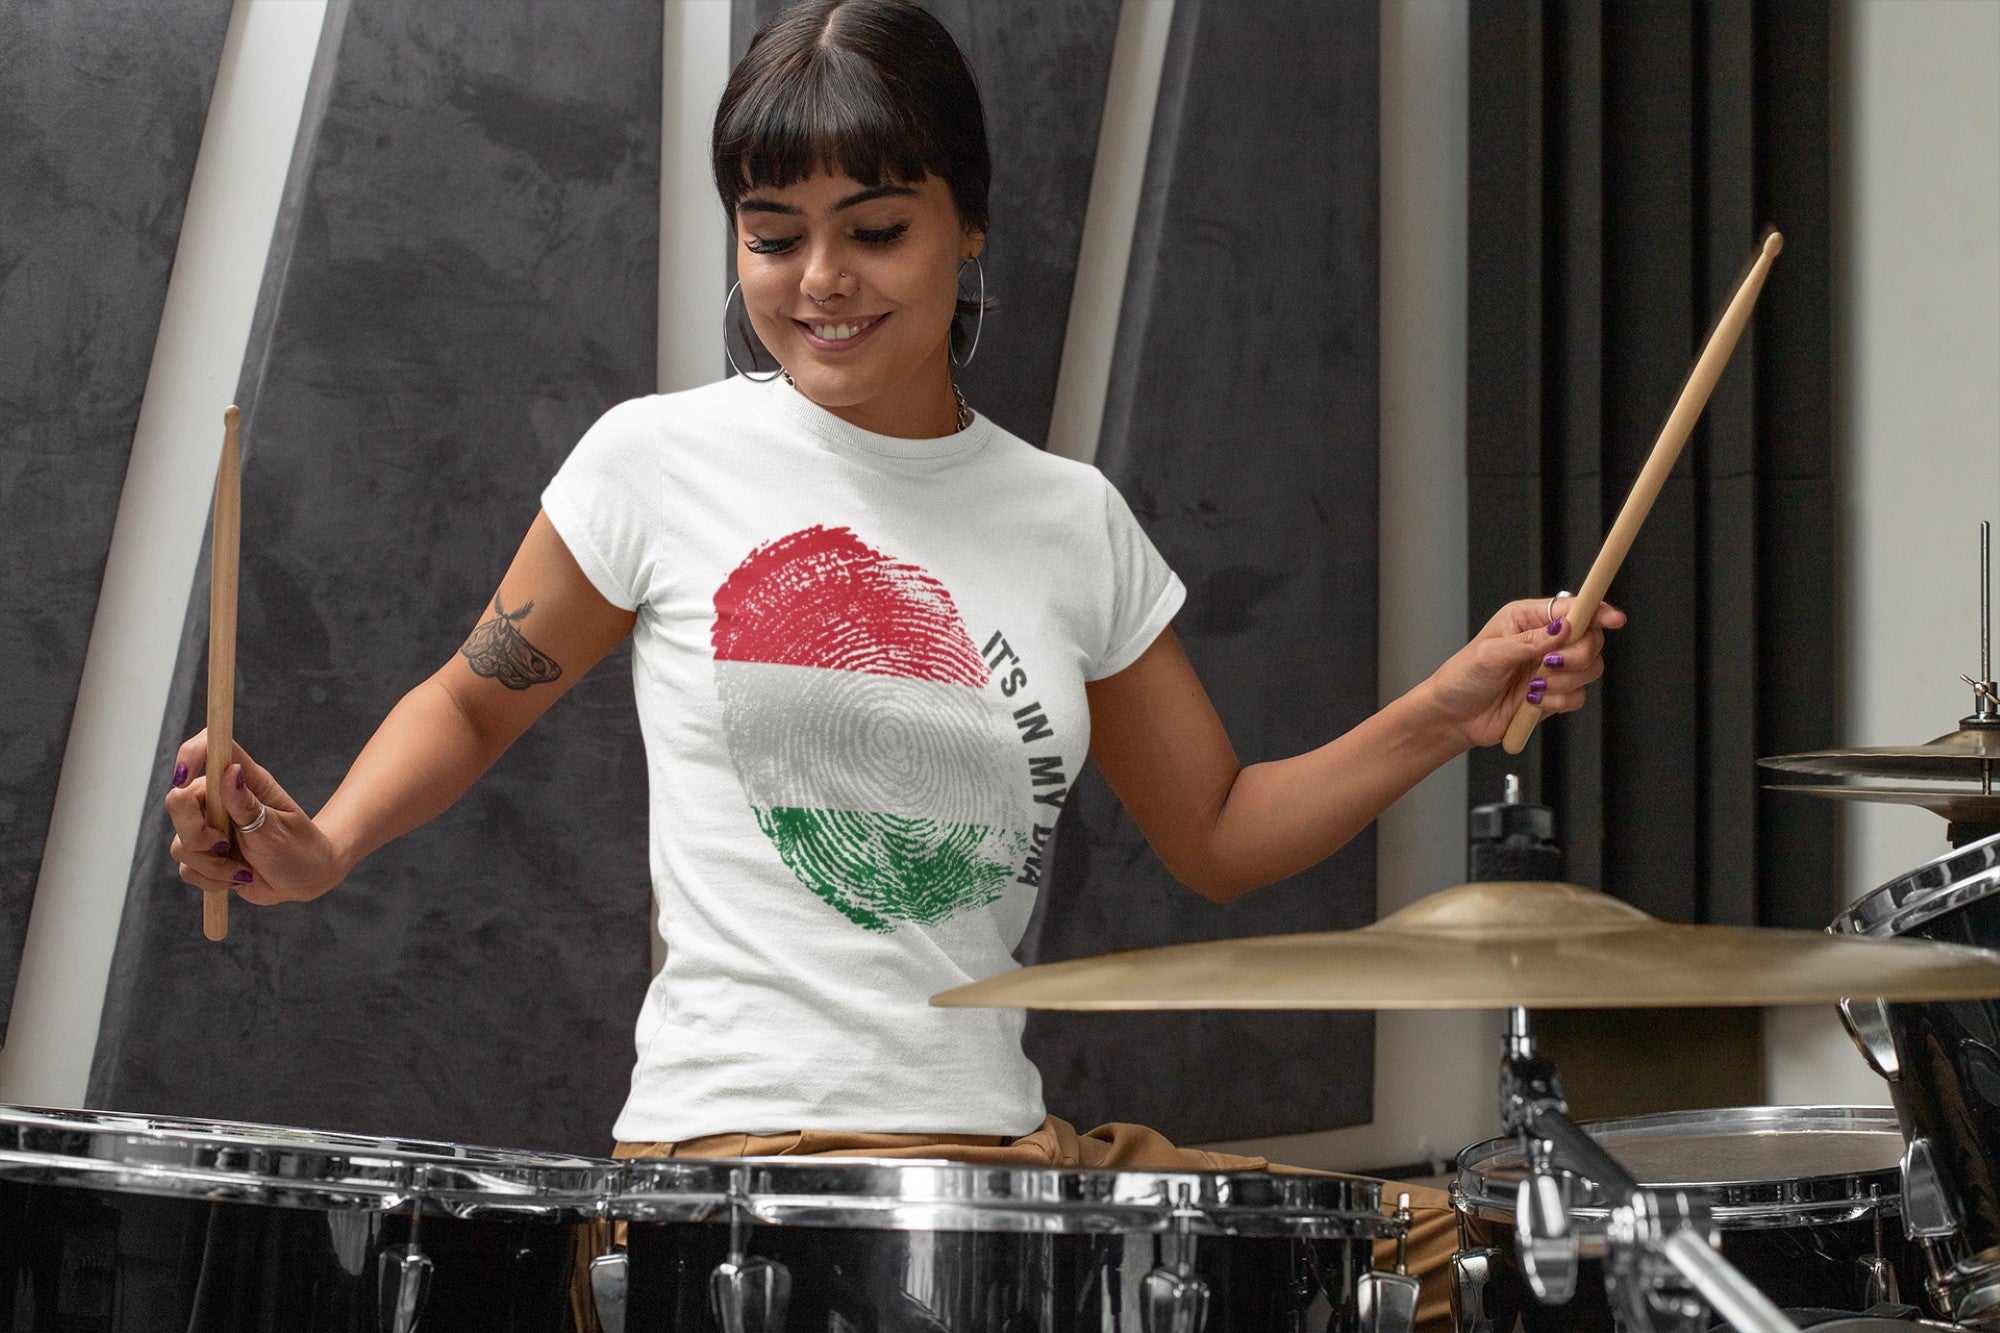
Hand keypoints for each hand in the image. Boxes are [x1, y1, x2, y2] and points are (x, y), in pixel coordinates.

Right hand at [164, 730, 343, 905]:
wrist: (306, 880)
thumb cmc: (299, 849)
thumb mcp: (277, 829)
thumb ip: (247, 806)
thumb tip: (229, 771)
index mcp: (246, 781)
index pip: (211, 748)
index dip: (190, 754)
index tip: (183, 779)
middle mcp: (223, 800)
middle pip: (178, 801)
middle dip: (196, 834)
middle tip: (225, 846)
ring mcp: (212, 827)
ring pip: (180, 843)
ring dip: (210, 865)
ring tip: (243, 870)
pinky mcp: (206, 853)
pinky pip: (186, 867)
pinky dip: (210, 879)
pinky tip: (237, 878)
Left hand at [1424, 595, 1626, 749]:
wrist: (1453, 718)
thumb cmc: (1462, 678)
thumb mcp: (1489, 655)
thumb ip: (1529, 642)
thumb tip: (1564, 628)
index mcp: (1528, 619)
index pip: (1572, 608)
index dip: (1597, 611)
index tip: (1614, 619)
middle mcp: (1545, 640)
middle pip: (1590, 639)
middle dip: (1577, 655)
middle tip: (1548, 666)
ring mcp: (1552, 669)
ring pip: (1590, 669)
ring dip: (1565, 681)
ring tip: (1532, 687)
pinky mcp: (1555, 694)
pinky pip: (1578, 696)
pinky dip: (1559, 701)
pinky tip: (1533, 702)